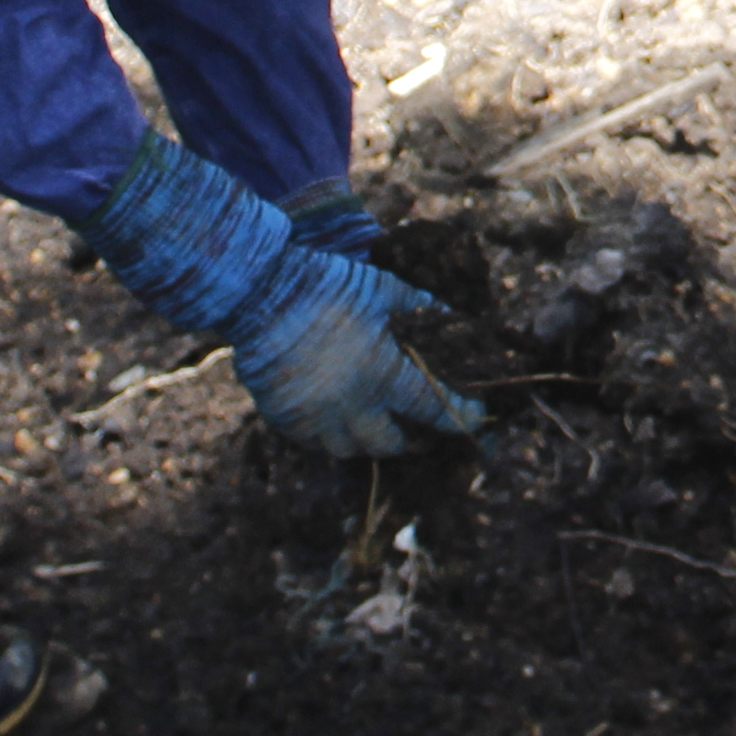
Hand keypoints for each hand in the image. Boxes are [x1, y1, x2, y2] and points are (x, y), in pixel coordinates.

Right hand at [86, 136, 487, 457]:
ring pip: (347, 449)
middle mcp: (352, 405)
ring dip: (365, 441)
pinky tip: (332, 420)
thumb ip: (417, 305)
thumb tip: (447, 312)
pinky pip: (311, 441)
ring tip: (372, 427)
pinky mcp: (283, 416)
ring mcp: (315, 416)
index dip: (458, 415)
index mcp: (383, 374)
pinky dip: (326, 436)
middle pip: (389, 444)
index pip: (432, 407)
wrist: (260, 293)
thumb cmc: (327, 286)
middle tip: (414, 430)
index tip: (475, 419)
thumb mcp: (380, 288)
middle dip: (407, 441)